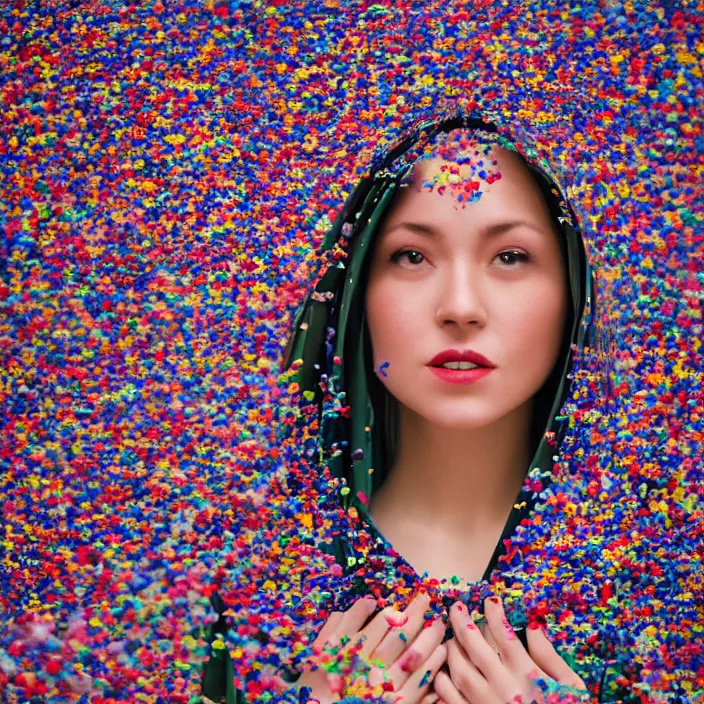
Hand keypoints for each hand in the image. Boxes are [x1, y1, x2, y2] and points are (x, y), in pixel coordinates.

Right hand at [277, 593, 447, 702]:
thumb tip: (368, 602)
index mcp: (354, 652)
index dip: (400, 609)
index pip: (382, 624)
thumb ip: (343, 624)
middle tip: (428, 600)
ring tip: (440, 624)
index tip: (414, 597)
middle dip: (416, 616)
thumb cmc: (321, 680)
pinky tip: (441, 652)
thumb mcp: (323, 649)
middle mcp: (371, 668)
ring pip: (413, 658)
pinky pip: (419, 685)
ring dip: (429, 639)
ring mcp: (386, 688)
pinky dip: (432, 667)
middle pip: (400, 637)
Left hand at [433, 597, 588, 703]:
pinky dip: (442, 682)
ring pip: (458, 670)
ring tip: (450, 637)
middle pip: (474, 647)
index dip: (494, 613)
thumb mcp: (570, 686)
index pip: (504, 634)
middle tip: (455, 607)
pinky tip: (443, 671)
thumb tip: (532, 624)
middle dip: (462, 622)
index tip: (489, 599)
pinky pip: (449, 699)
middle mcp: (503, 687)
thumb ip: (549, 655)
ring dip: (451, 650)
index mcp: (526, 675)